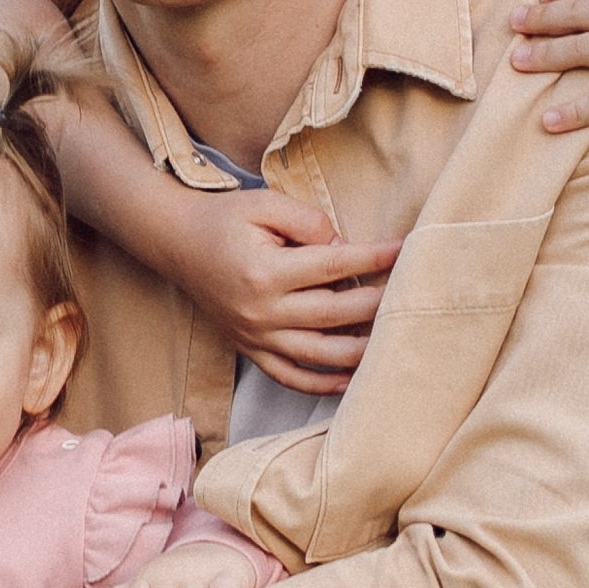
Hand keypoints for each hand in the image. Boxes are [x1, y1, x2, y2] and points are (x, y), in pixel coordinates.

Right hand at [166, 189, 399, 393]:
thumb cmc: (224, 219)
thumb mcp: (264, 204)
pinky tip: (350, 379)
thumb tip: (344, 247)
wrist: (176, 244)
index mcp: (265, 272)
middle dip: (378, 305)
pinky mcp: (250, 350)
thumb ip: (308, 221)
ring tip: (393, 340)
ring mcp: (255, 336)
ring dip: (360, 352)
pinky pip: (290, 377)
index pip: (334, 267)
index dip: (374, 259)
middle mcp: (260, 311)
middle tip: (412, 293)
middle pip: (334, 314)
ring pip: (319, 355)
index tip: (405, 251)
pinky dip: (321, 384)